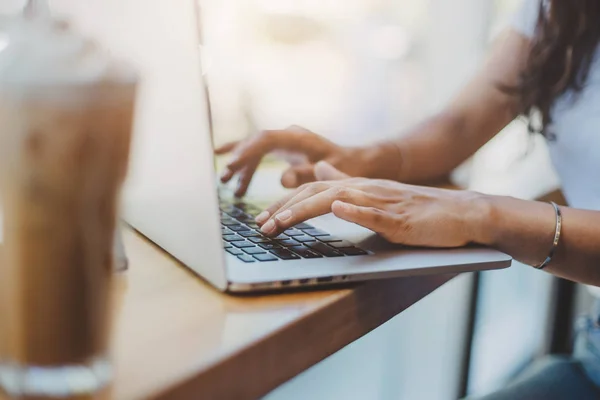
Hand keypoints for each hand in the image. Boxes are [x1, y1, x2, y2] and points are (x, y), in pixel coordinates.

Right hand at [215, 126, 374, 196]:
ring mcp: (284, 140)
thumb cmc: (345, 167)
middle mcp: (288, 135)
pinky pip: (258, 153)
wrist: (354, 161)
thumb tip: (282, 179)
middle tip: (225, 176)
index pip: (265, 140)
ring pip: (254, 149)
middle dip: (238, 159)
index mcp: (298, 137)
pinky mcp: (282, 149)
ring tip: (225, 182)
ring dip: (240, 165)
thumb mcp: (330, 173)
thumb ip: (306, 174)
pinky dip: (244, 162)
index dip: (247, 151)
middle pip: (255, 142)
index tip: (233, 164)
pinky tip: (230, 173)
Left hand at [255, 162, 487, 247]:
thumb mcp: (378, 195)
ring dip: (306, 211)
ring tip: (281, 221)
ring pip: (338, 201)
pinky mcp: (400, 218)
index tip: (263, 219)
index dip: (285, 204)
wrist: (461, 212)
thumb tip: (322, 175)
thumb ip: (348, 185)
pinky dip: (354, 210)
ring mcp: (383, 203)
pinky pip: (375, 213)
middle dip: (284, 210)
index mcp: (359, 186)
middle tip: (260, 226)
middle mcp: (366, 190)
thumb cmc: (420, 209)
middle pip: (316, 195)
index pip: (313, 192)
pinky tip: (336, 209)